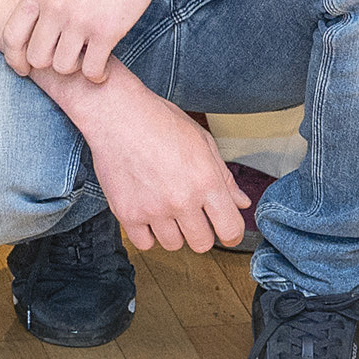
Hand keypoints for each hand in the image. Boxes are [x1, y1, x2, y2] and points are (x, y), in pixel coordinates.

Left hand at [0, 0, 170, 83]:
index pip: (12, 34)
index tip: (23, 67)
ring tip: (83, 60)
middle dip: (47, 63)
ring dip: (73, 69)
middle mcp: (55, 7)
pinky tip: (101, 69)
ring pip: (63, 66)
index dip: (14, 57)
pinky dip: (96, 75)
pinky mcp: (107, 31)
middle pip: (36, 57)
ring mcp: (80, 20)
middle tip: (61, 60)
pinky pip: (92, 69)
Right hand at [65, 77, 249, 254]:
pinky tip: (146, 212)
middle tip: (190, 213)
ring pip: (173, 245)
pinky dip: (146, 233)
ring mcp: (153, 209)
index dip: (231, 233)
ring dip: (172, 231)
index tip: (224, 229)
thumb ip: (224, 177)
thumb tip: (241, 202)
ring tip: (164, 206)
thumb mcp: (202, 141)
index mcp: (206, 181)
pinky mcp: (127, 213)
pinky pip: (144, 243)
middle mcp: (182, 199)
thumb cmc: (160, 121)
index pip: (231, 229)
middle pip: (202, 243)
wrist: (116, 113)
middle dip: (200, 231)